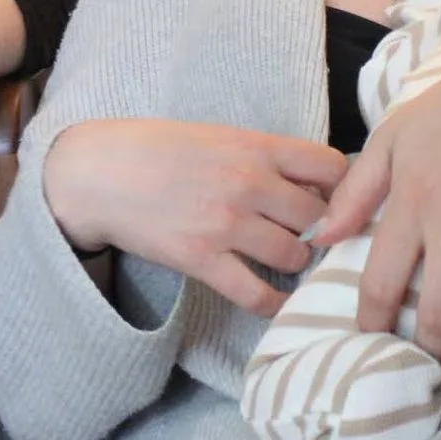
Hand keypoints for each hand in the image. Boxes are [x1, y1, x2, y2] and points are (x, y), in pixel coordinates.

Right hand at [42, 120, 344, 315]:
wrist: (98, 172)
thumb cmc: (157, 149)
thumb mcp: (218, 136)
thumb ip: (264, 157)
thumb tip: (311, 187)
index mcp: (255, 147)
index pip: (332, 166)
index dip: (342, 187)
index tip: (334, 200)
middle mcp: (248, 183)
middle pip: (320, 218)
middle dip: (322, 232)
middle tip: (314, 240)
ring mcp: (226, 224)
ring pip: (295, 256)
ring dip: (297, 263)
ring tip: (286, 261)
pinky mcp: (201, 259)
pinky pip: (256, 293)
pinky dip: (273, 302)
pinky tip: (275, 300)